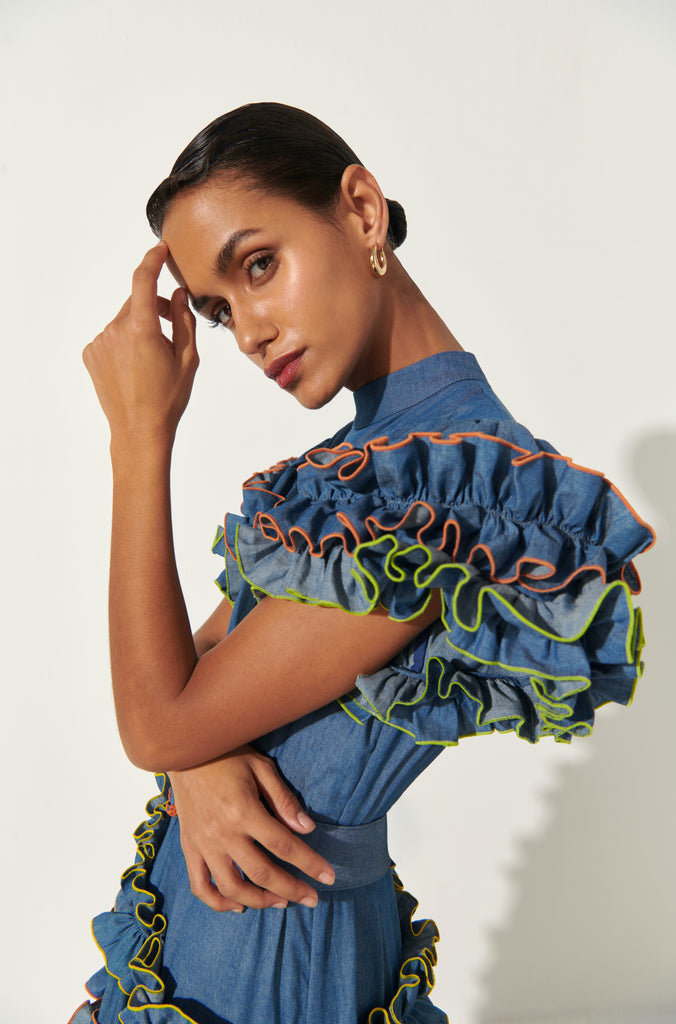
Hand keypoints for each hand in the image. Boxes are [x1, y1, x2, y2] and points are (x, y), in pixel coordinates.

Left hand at [82, 242, 197, 444]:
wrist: (139, 430)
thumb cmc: (168, 398)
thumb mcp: (188, 358)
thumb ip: (184, 320)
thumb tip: (178, 293)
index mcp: (142, 329)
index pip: (143, 280)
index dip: (152, 260)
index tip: (160, 249)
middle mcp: (115, 331)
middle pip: (137, 302)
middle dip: (156, 307)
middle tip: (173, 328)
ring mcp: (100, 342)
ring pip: (124, 320)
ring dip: (140, 327)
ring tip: (154, 357)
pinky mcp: (91, 354)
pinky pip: (111, 336)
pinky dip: (124, 341)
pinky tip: (136, 365)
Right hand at [168, 747, 334, 911]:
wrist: (184, 751)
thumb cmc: (227, 754)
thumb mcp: (261, 767)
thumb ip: (284, 800)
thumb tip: (307, 829)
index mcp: (243, 811)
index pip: (284, 846)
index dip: (309, 864)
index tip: (328, 877)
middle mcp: (222, 833)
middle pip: (262, 873)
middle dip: (291, 890)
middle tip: (312, 899)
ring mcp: (203, 844)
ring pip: (231, 888)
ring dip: (259, 901)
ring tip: (280, 902)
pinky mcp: (188, 847)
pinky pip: (200, 885)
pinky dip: (218, 902)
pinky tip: (238, 905)